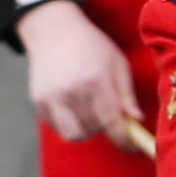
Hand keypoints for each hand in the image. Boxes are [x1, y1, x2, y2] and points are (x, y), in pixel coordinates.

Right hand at [22, 0, 144, 147]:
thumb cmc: (91, 45)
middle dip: (106, 127)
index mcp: (95, 80)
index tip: (132, 146)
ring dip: (86, 129)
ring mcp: (52, 97)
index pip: (111, 121)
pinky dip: (69, 123)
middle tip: (107, 112)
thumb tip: (136, 120)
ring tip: (89, 111)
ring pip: (74, 135)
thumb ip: (127, 94)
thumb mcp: (117, 62)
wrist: (53, 30)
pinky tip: (73, 106)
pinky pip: (58, 127)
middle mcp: (71, 91)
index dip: (124, 138)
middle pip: (94, 130)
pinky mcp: (39, 101)